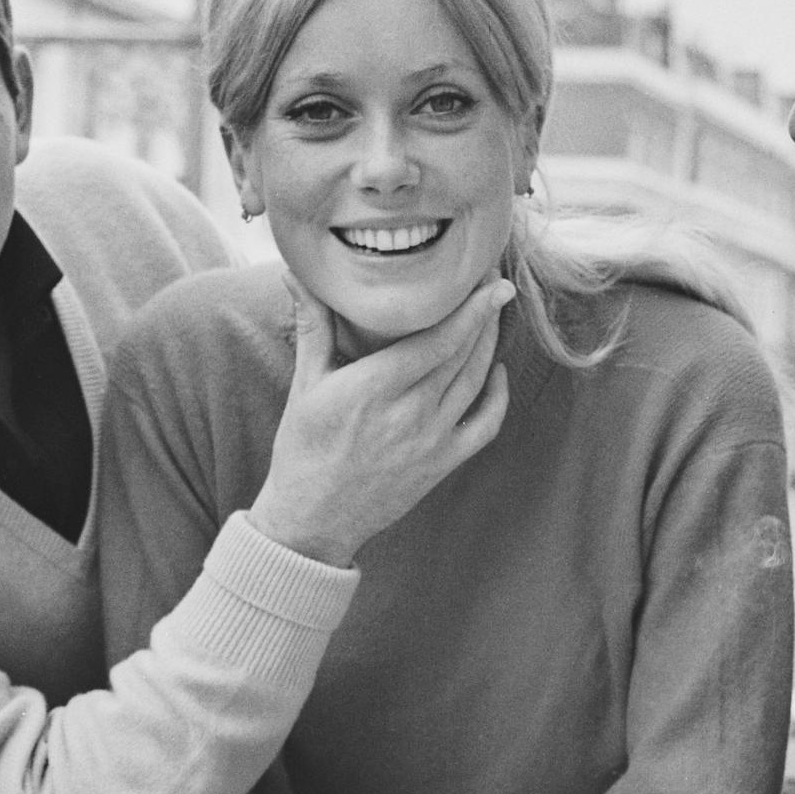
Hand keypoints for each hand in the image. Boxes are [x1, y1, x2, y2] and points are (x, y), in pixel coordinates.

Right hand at [248, 277, 513, 566]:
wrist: (312, 520)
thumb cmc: (304, 450)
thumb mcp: (305, 385)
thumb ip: (313, 325)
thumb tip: (297, 273)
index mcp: (376, 387)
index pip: (440, 338)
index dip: (472, 307)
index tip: (490, 279)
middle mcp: (411, 412)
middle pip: (465, 354)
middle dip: (486, 315)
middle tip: (493, 284)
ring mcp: (432, 440)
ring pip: (477, 382)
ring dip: (491, 346)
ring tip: (494, 316)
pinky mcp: (443, 464)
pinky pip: (486, 425)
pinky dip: (498, 395)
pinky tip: (496, 371)